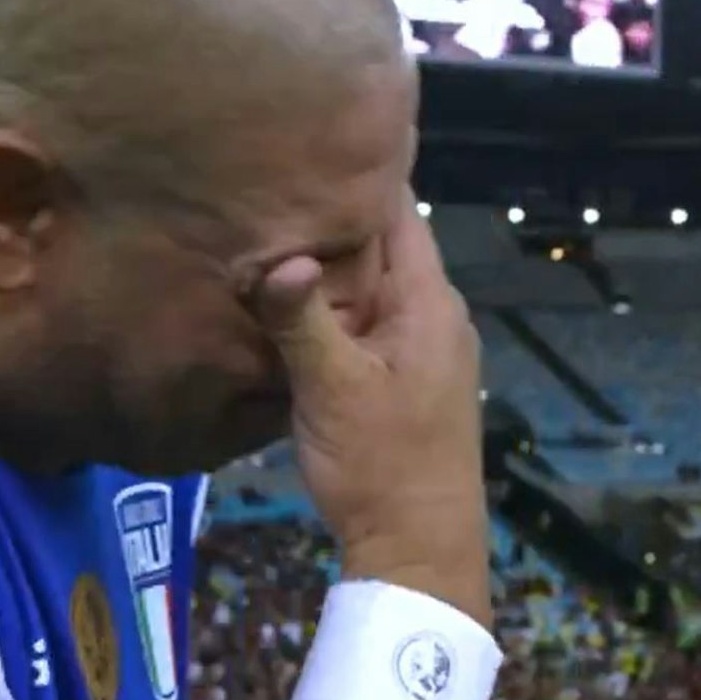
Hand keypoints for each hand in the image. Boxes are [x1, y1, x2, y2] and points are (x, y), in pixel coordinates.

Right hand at [253, 190, 489, 625]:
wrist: (420, 551)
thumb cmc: (382, 465)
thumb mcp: (332, 389)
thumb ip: (301, 319)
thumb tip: (277, 254)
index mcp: (429, 303)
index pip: (398, 212)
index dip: (354, 177)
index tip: (300, 149)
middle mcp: (436, 315)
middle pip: (382, 247)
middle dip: (329, 222)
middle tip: (263, 191)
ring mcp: (427, 349)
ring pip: (373, 288)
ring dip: (329, 271)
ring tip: (265, 240)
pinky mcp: (410, 380)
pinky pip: (371, 323)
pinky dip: (336, 310)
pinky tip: (289, 310)